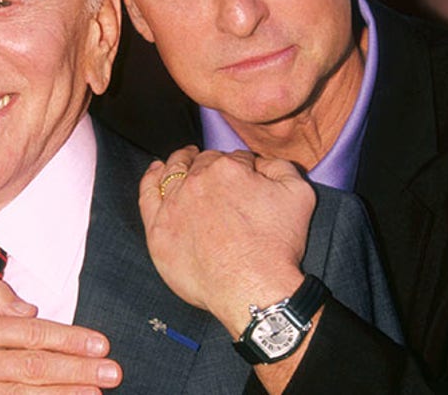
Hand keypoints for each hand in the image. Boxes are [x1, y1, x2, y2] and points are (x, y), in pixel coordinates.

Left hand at [137, 146, 315, 335]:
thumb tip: (261, 162)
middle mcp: (197, 181)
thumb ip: (281, 167)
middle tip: (216, 171)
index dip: (241, 166)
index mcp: (228, 169)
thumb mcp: (299, 195)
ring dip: (180, 163)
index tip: (244, 177)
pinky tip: (157, 172)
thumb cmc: (276, 247)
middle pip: (202, 164)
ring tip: (184, 161)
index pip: (234, 158)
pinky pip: (148, 195)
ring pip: (173, 173)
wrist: (253, 289)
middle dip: (210, 164)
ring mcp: (174, 205)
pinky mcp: (159, 230)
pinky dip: (151, 179)